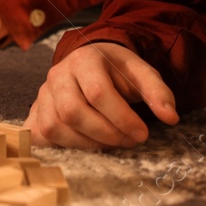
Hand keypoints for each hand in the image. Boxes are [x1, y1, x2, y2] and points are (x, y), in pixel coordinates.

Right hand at [25, 41, 178, 149]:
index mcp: (84, 59)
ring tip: (111, 144)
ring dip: (87, 144)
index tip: (143, 133)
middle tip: (129, 142)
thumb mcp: (141, 73)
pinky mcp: (35, 112)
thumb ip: (157, 92)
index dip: (122, 118)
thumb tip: (170, 117)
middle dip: (105, 134)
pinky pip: (40, 135)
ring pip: (55, 127)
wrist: (91, 64)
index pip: (98, 92)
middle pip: (72, 112)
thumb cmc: (117, 71)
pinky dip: (62, 146)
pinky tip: (86, 145)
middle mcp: (57, 74)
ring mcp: (42, 94)